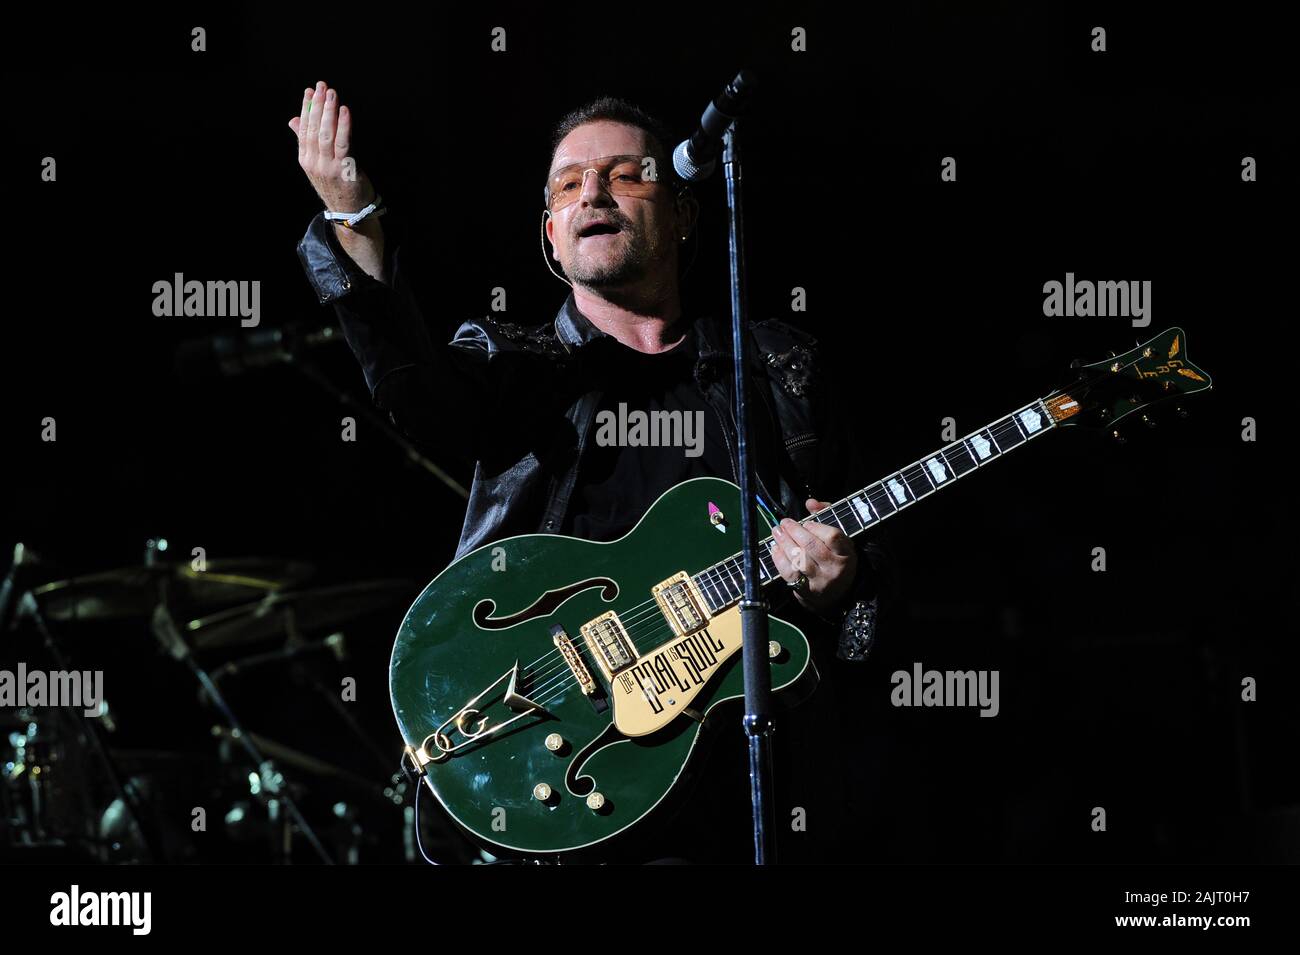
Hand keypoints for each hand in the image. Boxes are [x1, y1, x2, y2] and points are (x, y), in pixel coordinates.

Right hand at [288, 81, 373, 213]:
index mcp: (305, 159)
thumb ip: (307, 142)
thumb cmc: (336, 185)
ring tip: (332, 94)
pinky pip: (343, 143)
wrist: (350, 212)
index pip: (303, 129)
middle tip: (322, 86)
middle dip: (317, 105)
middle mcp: (313, 162)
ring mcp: (328, 167)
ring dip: (329, 112)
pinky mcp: (344, 169)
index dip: (307, 108)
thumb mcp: (318, 164)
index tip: (310, 91)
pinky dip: (344, 126)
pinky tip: (345, 111)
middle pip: (314, 129)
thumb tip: (294, 120)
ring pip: (326, 134)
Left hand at [768, 499, 857, 615]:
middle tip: (785, 523)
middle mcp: (834, 568)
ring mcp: (820, 581)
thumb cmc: (836, 558)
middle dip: (794, 531)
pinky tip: (775, 549)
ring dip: (784, 543)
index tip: (806, 523)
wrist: (838, 593)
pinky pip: (790, 573)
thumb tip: (810, 502)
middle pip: (812, 547)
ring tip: (777, 532)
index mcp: (846, 553)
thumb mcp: (839, 537)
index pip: (832, 537)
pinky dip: (779, 559)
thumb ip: (826, 515)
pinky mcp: (806, 590)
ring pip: (799, 560)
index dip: (816, 527)